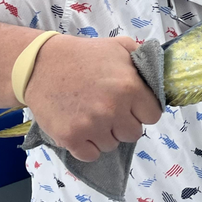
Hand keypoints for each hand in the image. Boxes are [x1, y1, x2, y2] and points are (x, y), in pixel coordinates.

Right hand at [23, 35, 162, 160]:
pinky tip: (82, 128)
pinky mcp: (71, 138)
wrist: (41, 65)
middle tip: (110, 110)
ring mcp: (91, 126)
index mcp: (130, 87)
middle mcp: (113, 109)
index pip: (153, 116)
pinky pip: (91, 155)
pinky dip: (88, 146)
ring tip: (92, 115)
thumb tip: (161, 74)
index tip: (132, 105)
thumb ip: (143, 59)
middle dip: (125, 123)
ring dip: (106, 134)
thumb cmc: (84, 55)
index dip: (143, 110)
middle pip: (134, 134)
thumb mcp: (119, 46)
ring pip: (112, 145)